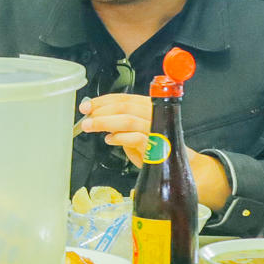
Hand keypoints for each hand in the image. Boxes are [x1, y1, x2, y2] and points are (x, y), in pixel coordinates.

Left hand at [79, 94, 230, 208]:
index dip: (103, 100)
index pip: (124, 98)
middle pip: (125, 106)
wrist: (178, 165)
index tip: (87, 105)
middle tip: (85, 115)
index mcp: (148, 107)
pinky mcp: (158, 145)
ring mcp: (157, 130)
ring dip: (106, 122)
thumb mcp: (134, 132)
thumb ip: (119, 124)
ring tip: (90, 126)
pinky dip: (120, 137)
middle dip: (101, 109)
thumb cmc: (155, 147)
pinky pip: (137, 137)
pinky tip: (109, 140)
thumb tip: (97, 118)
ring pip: (129, 119)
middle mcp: (154, 115)